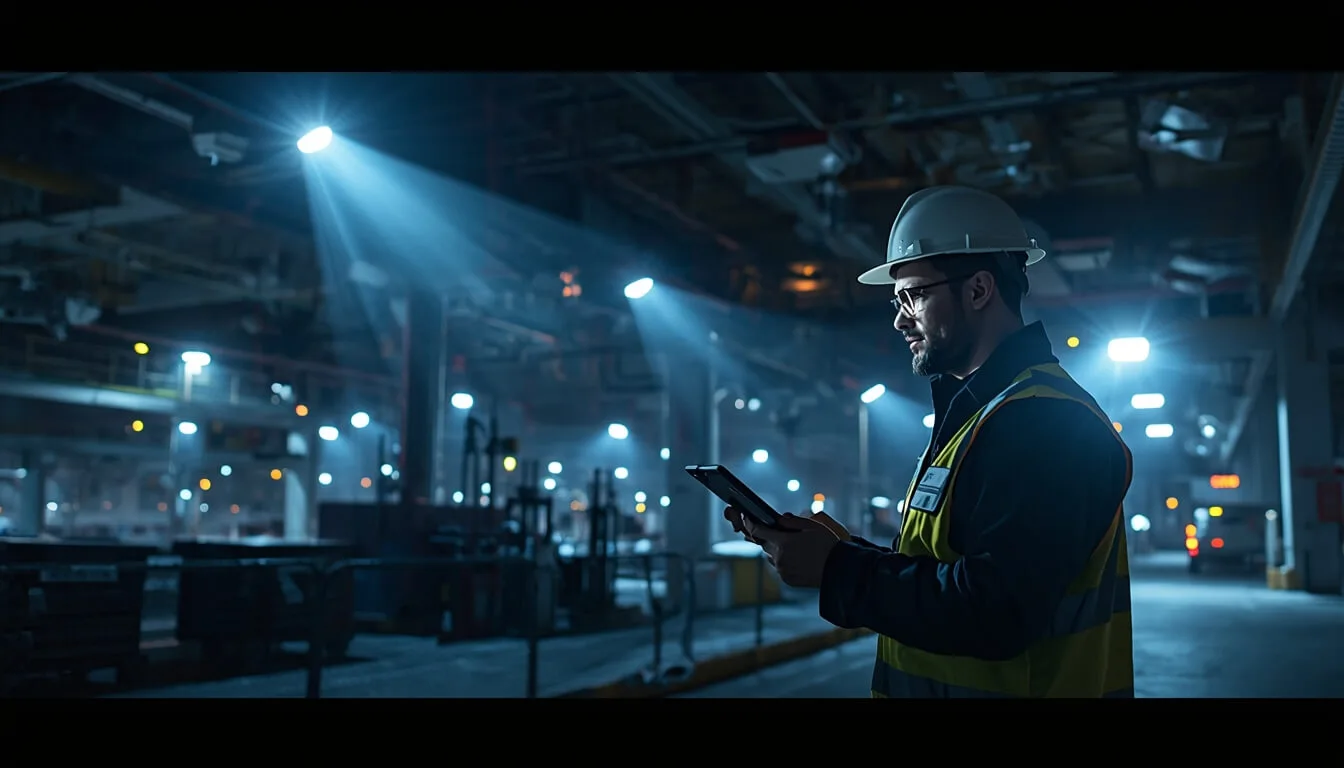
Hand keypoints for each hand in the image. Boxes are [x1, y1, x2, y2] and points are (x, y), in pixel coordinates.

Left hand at [726, 508, 841, 587]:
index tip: (746, 517)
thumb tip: (779, 519)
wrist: (839, 571)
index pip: (757, 531)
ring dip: (775, 549)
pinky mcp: (787, 579)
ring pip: (771, 556)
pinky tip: (796, 557)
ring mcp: (782, 570)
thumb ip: (792, 521)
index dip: (750, 523)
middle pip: (764, 543)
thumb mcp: (812, 526)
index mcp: (783, 542)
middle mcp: (779, 558)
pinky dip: (782, 560)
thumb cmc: (828, 546)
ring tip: (790, 545)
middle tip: (773, 529)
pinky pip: (779, 567)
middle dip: (766, 536)